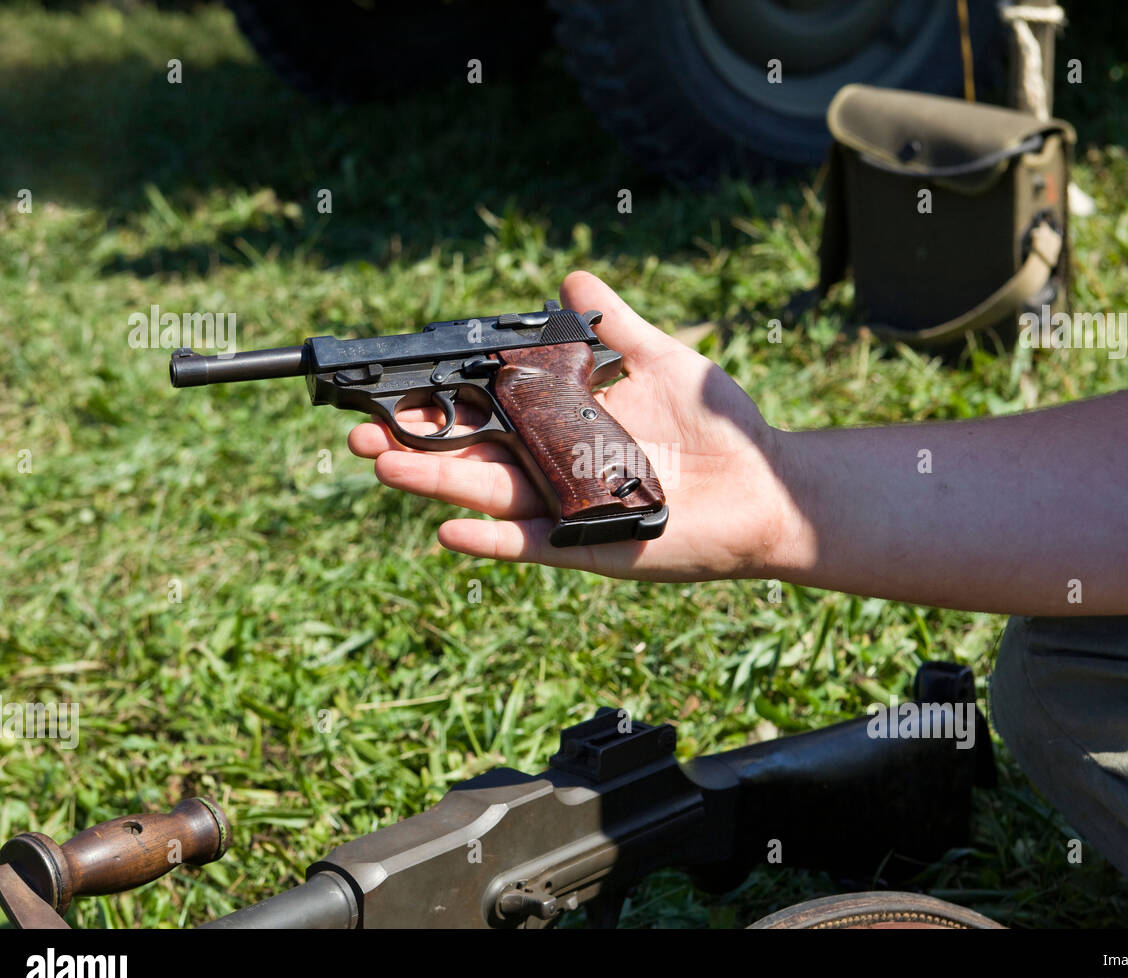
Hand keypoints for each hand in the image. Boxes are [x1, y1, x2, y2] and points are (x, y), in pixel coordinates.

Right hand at [347, 271, 798, 580]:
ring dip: (435, 483)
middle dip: (415, 442)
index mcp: (564, 424)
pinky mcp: (589, 545)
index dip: (440, 400)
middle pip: (471, 454)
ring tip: (384, 464)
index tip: (392, 385)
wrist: (768, 482)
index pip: (488, 409)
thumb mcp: (662, 360)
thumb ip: (614, 325)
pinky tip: (448, 530)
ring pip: (488, 495)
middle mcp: (555, 466)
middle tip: (359, 432)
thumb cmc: (720, 427)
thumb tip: (569, 281)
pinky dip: (490, 540)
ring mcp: (567, 508)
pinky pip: (530, 546)